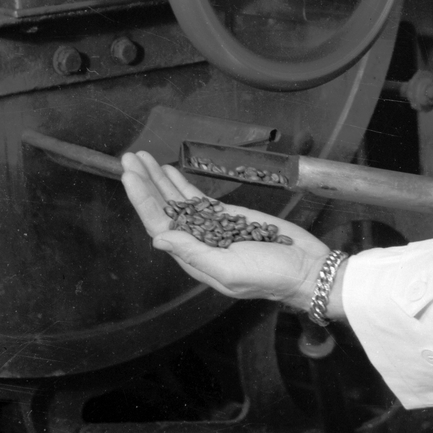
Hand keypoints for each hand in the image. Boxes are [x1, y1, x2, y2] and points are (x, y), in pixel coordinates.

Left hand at [121, 151, 330, 309]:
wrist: (304, 268)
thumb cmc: (270, 275)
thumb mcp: (230, 270)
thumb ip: (195, 254)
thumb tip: (159, 240)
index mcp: (193, 257)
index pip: (158, 225)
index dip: (142, 200)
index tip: (130, 176)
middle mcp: (196, 241)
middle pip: (162, 209)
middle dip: (145, 183)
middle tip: (128, 158)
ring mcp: (210, 226)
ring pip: (176, 200)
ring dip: (158, 179)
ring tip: (142, 157)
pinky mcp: (226, 215)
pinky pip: (196, 198)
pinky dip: (180, 183)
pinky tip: (168, 170)